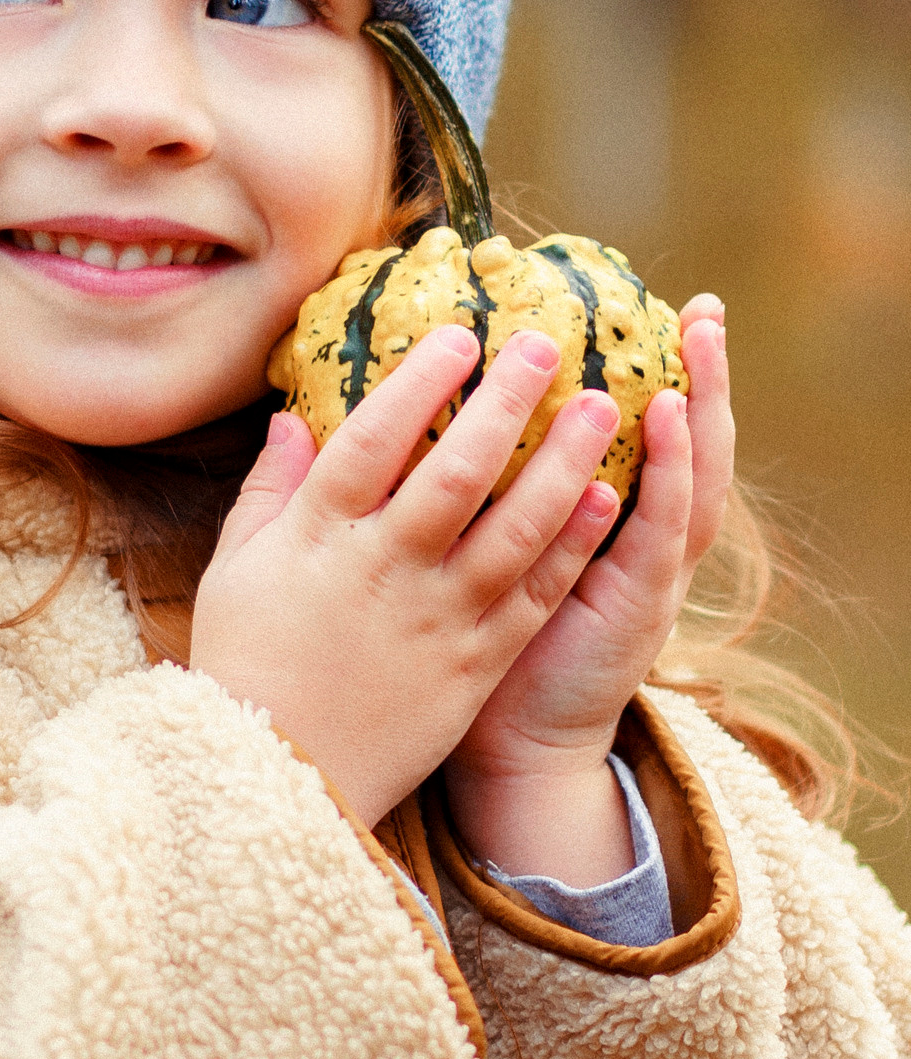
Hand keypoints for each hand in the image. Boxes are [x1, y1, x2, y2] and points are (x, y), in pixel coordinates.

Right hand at [191, 324, 623, 823]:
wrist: (280, 782)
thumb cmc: (247, 667)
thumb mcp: (237, 571)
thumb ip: (268, 492)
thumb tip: (291, 420)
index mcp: (318, 539)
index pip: (373, 440)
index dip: (418, 382)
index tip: (458, 335)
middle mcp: (384, 570)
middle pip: (457, 471)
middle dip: (505, 401)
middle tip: (546, 344)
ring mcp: (437, 619)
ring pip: (515, 529)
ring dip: (563, 461)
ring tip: (599, 406)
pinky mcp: (474, 666)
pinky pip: (535, 594)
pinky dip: (573, 543)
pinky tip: (606, 497)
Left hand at [443, 297, 731, 884]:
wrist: (509, 751)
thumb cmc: (465, 652)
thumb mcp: (460, 560)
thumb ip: (444, 490)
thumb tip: (353, 419)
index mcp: (588, 524)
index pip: (628, 438)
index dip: (643, 377)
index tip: (638, 310)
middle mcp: (626, 541)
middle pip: (677, 445)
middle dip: (696, 376)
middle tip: (704, 307)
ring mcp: (640, 571)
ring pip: (688, 477)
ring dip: (700, 409)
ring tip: (700, 342)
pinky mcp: (638, 602)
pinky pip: (664, 530)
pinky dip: (672, 473)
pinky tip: (667, 419)